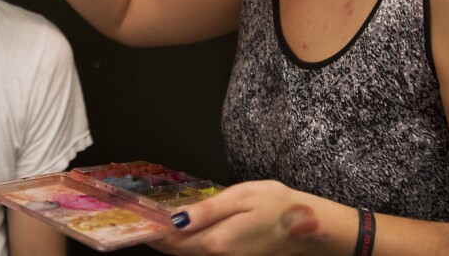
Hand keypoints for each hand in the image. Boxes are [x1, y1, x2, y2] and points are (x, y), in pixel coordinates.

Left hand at [150, 180, 337, 255]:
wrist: (314, 228)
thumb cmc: (279, 206)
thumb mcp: (241, 197)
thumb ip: (206, 211)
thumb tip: (174, 219)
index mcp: (217, 242)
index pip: (171, 241)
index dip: (150, 230)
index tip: (133, 216)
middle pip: (177, 250)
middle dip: (158, 236)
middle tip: (139, 216)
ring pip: (190, 252)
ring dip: (172, 239)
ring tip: (157, 218)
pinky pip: (204, 252)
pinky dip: (189, 241)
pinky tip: (186, 227)